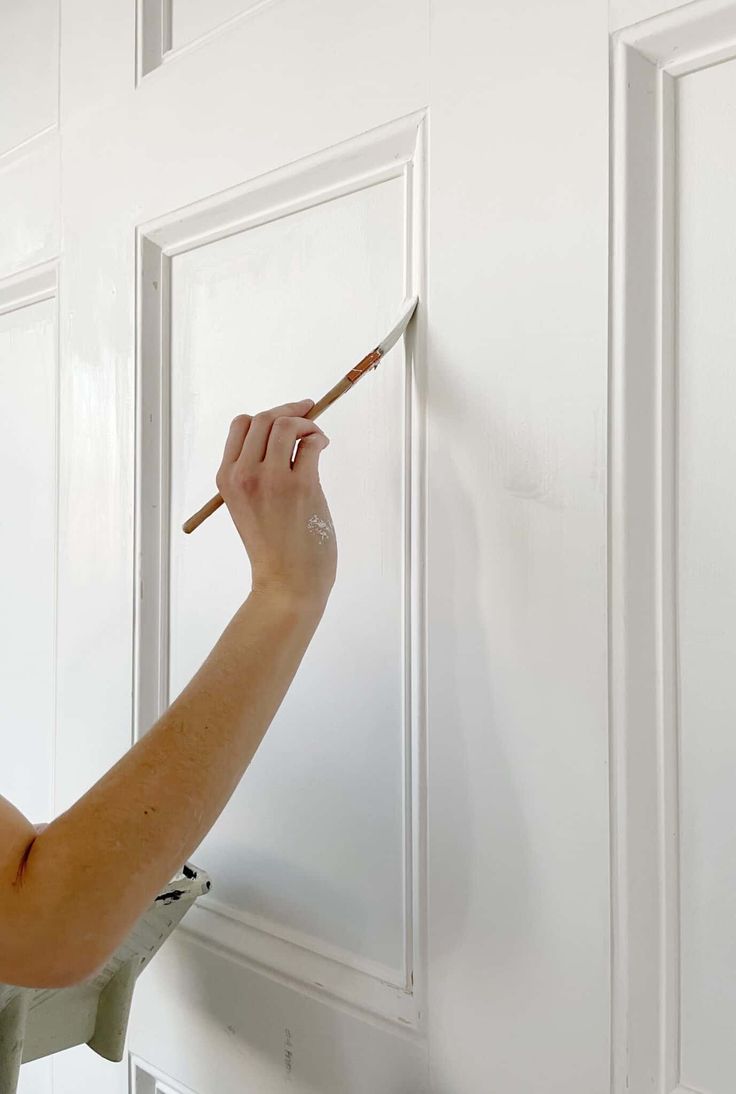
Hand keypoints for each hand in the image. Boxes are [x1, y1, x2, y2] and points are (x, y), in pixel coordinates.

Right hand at [216, 399, 336, 607]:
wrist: (286, 582)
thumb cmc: (274, 548)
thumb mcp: (248, 507)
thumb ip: (256, 475)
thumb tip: (285, 434)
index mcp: (228, 479)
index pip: (240, 426)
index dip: (266, 415)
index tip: (285, 416)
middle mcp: (244, 474)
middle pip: (263, 418)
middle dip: (288, 411)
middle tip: (308, 413)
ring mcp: (271, 478)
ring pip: (286, 424)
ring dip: (307, 423)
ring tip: (317, 437)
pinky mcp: (300, 485)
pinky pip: (311, 443)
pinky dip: (319, 438)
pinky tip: (322, 448)